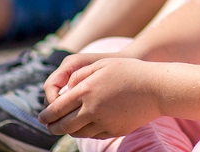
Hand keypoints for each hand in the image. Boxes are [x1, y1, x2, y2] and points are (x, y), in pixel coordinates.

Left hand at [40, 57, 166, 138]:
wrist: (157, 88)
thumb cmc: (130, 71)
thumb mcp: (102, 64)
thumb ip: (80, 76)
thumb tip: (64, 90)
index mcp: (86, 90)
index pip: (56, 109)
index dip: (45, 115)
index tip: (41, 117)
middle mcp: (92, 109)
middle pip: (63, 125)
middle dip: (53, 127)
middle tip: (49, 126)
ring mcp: (104, 122)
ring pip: (78, 133)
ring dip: (69, 130)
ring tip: (67, 126)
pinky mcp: (115, 130)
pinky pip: (94, 135)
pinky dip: (86, 132)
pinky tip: (86, 126)